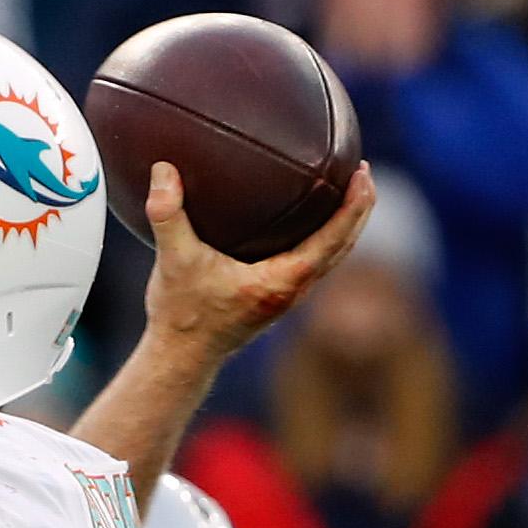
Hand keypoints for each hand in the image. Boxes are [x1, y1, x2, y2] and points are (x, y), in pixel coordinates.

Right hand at [139, 160, 378, 370]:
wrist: (181, 358)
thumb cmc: (181, 315)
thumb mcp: (173, 261)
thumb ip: (167, 214)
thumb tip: (162, 169)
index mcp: (280, 282)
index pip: (331, 240)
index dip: (352, 207)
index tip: (363, 174)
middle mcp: (292, 290)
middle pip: (342, 247)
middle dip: (359, 209)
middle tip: (364, 171)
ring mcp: (287, 296)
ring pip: (331, 256)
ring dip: (345, 224)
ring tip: (350, 189)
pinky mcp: (276, 297)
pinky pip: (312, 261)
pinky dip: (323, 236)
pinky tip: (309, 216)